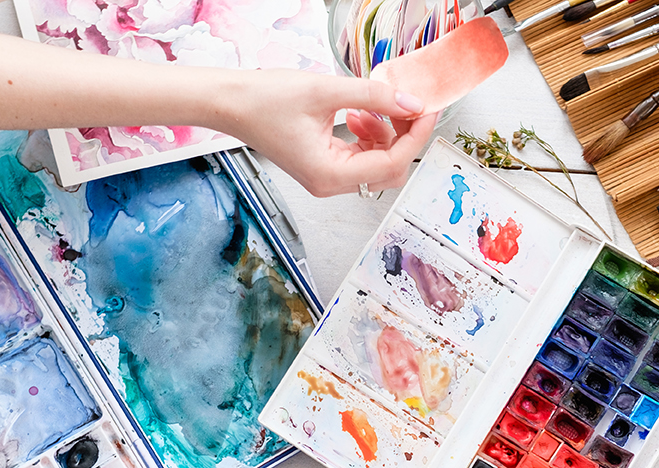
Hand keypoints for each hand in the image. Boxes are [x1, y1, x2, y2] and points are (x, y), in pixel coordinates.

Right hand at [212, 70, 438, 197]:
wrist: (231, 103)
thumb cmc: (265, 100)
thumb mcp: (327, 91)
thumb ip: (375, 96)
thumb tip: (411, 102)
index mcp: (329, 175)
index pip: (391, 164)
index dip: (414, 136)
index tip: (427, 110)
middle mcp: (329, 184)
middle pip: (388, 171)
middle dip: (402, 138)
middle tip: (407, 106)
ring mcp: (326, 178)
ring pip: (377, 165)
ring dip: (384, 136)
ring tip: (370, 107)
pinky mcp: (323, 167)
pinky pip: (360, 158)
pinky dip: (368, 137)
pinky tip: (358, 114)